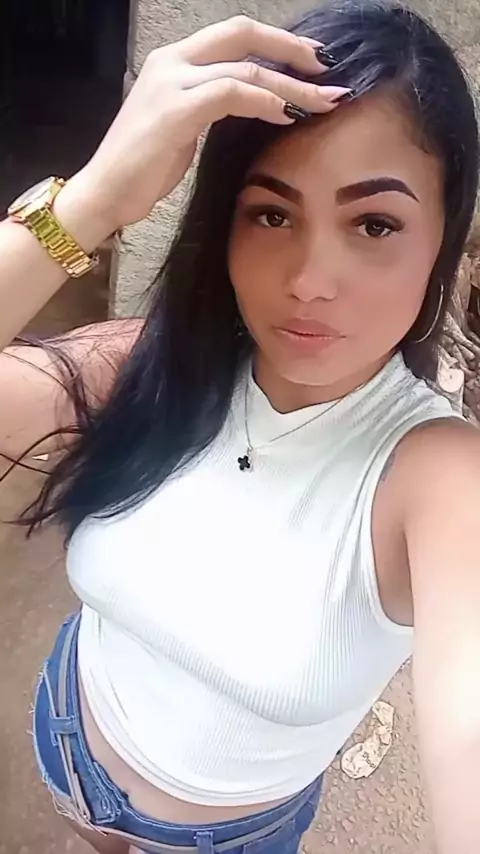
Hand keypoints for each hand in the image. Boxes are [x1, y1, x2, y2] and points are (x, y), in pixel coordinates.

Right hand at [76, 16, 348, 230]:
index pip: (234, 35)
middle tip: (329, 69)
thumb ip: (211, 105)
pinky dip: (264, 102)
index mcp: (173, 61)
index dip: (276, 43)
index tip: (311, 62)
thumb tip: (254, 104)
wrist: (105, 192)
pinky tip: (287, 114)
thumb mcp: (183, 127)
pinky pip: (230, 94)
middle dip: (291, 50)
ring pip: (245, 68)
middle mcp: (171, 61)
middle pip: (242, 34)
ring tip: (322, 102)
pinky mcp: (175, 110)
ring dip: (290, 85)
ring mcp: (171, 82)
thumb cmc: (143, 168)